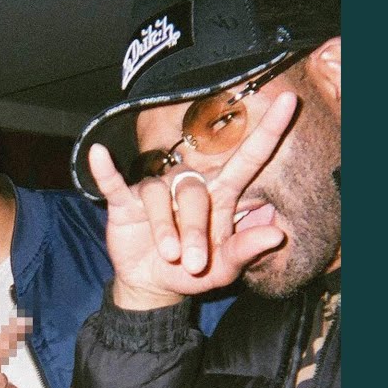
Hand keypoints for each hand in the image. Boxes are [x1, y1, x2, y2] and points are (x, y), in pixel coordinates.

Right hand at [89, 93, 297, 309]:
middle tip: (194, 263)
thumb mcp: (224, 269)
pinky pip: (113, 183)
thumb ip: (247, 251)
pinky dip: (105, 170)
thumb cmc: (194, 272)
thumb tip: (277, 234)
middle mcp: (188, 186)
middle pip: (194, 192)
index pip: (248, 159)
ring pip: (159, 196)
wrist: (153, 286)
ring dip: (165, 229)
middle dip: (193, 230)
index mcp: (220, 197)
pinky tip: (99, 155)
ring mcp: (155, 191)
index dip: (268, 132)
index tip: (289, 102)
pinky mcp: (125, 202)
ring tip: (168, 256)